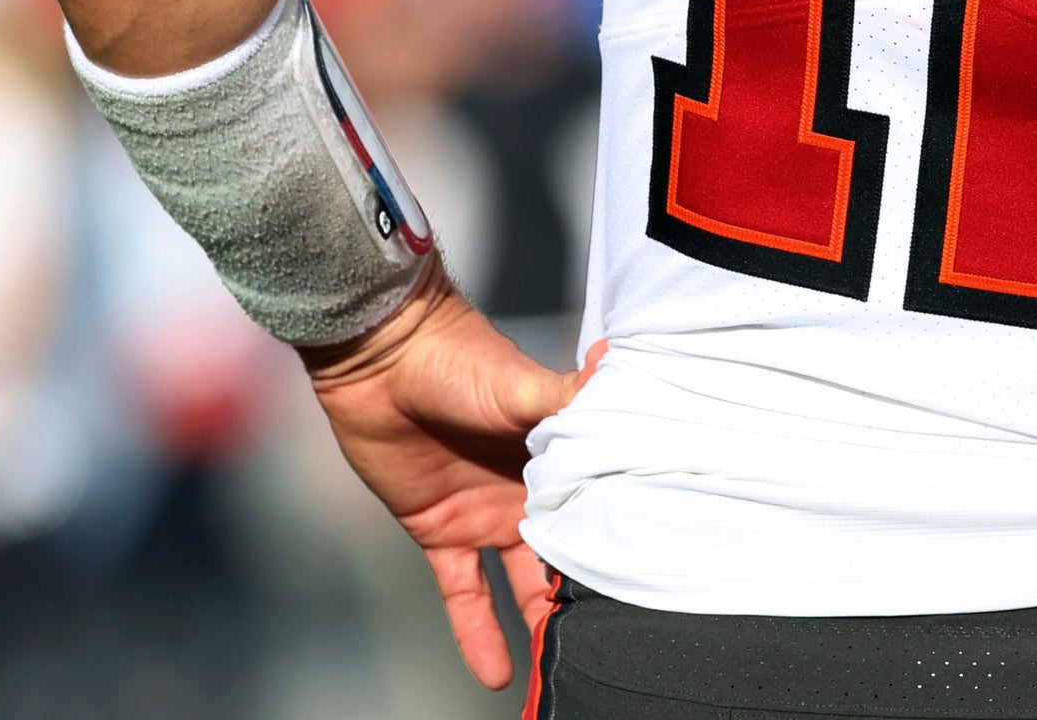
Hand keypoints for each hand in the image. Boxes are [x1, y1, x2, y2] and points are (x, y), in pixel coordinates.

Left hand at [300, 260, 600, 688]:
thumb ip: (567, 394)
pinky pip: (464, 594)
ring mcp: (488, 514)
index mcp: (562, 452)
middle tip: (620, 637)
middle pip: (570, 548)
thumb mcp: (520, 384)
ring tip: (562, 670)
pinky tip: (497, 677)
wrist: (382, 358)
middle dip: (593, 589)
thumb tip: (614, 365)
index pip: (601, 506)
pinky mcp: (442, 532)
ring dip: (541, 624)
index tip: (654, 582)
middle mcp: (532, 488)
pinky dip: (477, 634)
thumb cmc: (459, 360)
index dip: (625, 540)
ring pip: (524, 581)